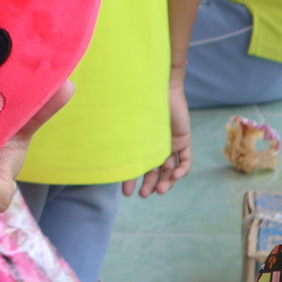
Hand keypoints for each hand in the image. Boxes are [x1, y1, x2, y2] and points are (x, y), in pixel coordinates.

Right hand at [124, 80, 191, 198]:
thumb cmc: (134, 103)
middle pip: (155, 172)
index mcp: (141, 144)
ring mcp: (171, 144)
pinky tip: (174, 176)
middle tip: (144, 195)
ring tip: (159, 191)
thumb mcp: (126, 127)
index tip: (126, 192)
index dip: (132, 180)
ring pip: (171, 170)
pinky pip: (186, 161)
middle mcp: (156, 146)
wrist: (156, 86)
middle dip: (150, 185)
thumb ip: (118, 141)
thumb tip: (95, 156)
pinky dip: (181, 171)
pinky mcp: (183, 140)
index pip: (138, 166)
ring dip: (166, 182)